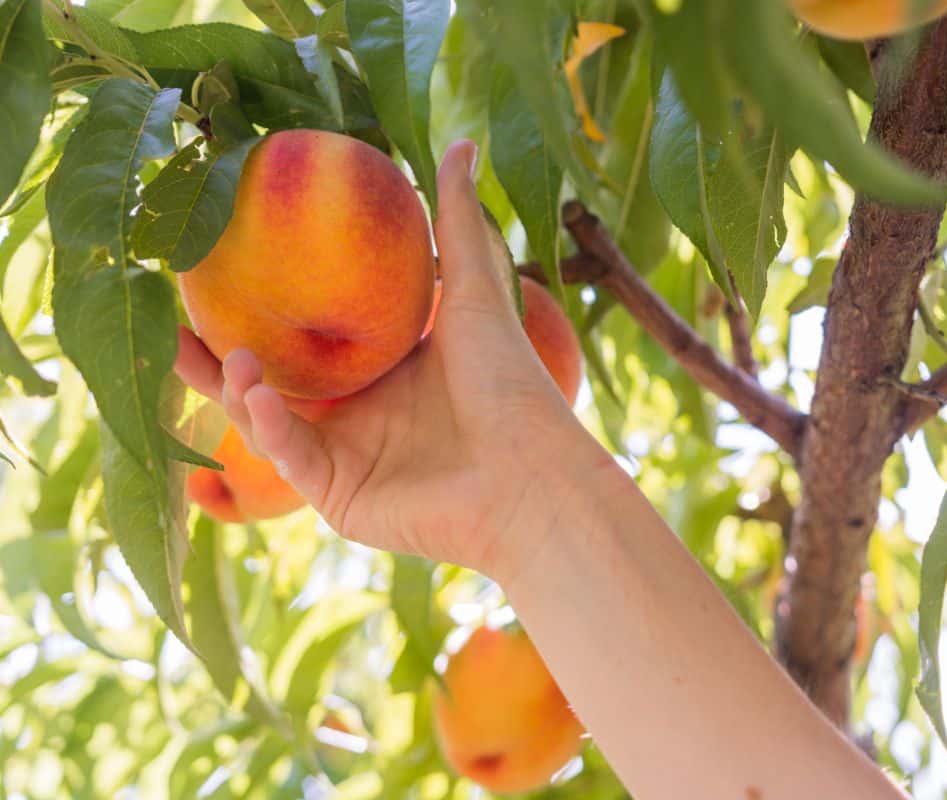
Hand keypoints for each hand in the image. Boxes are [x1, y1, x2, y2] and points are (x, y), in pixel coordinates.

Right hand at [174, 140, 595, 580]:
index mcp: (381, 371)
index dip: (260, 310)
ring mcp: (345, 459)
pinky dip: (269, 430)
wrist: (532, 474)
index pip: (307, 337)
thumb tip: (459, 141)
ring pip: (265, 423)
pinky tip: (256, 396)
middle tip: (175, 319)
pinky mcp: (340, 499)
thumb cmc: (509, 385)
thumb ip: (459, 221)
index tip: (215, 272)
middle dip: (216, 358)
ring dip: (235, 390)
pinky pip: (290, 460)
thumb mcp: (477, 292)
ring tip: (220, 351)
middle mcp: (358, 414)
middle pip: (270, 382)